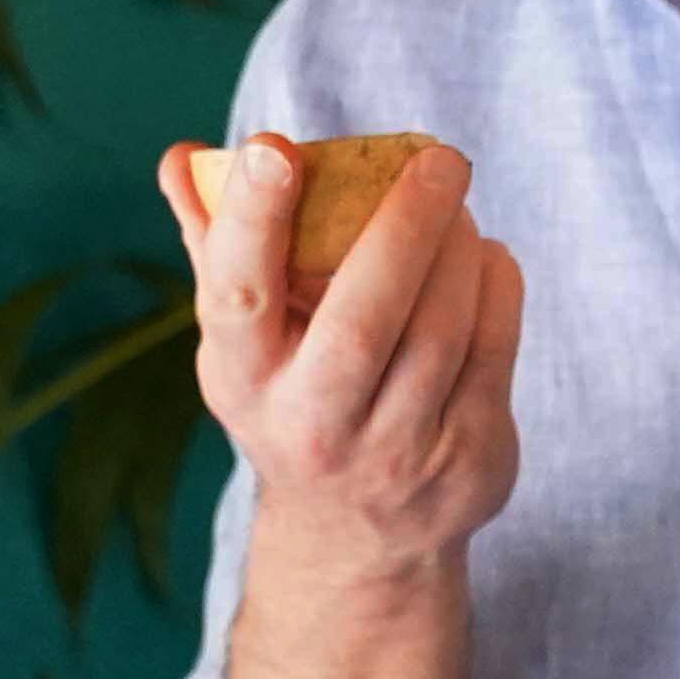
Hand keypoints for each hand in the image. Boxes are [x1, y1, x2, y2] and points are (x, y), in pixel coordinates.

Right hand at [157, 135, 522, 592]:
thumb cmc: (296, 391)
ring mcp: (395, 451)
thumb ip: (219, 242)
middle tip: (436, 156)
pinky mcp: (468, 458)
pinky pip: (492, 350)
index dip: (253, 220)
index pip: (238, 296)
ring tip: (455, 195)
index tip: (274, 145)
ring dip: (457, 250)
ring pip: (439, 332)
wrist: (359, 532)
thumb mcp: (247, 339)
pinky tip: (484, 254)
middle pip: (361, 320)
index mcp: (242, 379)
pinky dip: (495, 286)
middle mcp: (312, 424)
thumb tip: (184, 154)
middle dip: (401, 229)